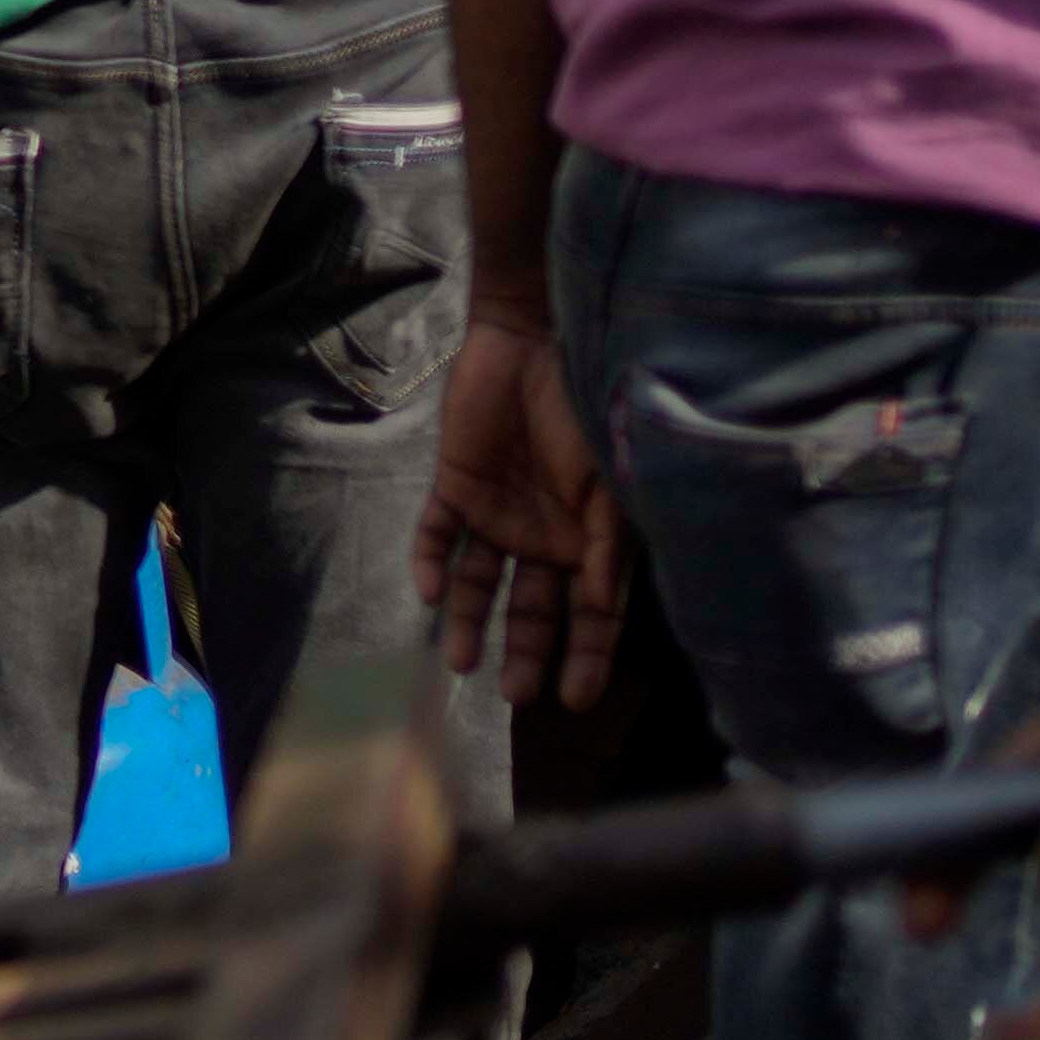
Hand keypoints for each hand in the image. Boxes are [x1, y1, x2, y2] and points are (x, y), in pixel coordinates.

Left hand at [420, 306, 629, 710]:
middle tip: (515, 695)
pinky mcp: (455, 485)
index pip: (591, 614)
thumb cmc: (585, 407)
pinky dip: (431, 562)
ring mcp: (497, 513)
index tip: (575, 701)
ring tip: (461, 662)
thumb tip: (604, 608)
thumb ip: (607, 545)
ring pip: (479, 582)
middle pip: (533, 609)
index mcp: (588, 539)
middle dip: (526, 653)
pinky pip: (437, 532)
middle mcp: (543, 536)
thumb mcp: (609, 482)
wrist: (535, 339)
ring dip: (469, 621)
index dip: (587, 656)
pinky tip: (430, 592)